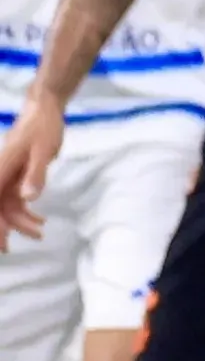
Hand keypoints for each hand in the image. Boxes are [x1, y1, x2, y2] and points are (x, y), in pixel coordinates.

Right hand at [0, 109, 59, 240]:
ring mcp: (7, 176)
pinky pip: (16, 198)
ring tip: (39, 234)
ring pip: (7, 205)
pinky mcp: (17, 175)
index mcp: (0, 170)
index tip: (0, 240)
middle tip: (8, 250)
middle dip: (2, 229)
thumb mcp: (43, 151)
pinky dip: (26, 210)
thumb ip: (36, 175)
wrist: (44, 110)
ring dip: (19, 221)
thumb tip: (28, 199)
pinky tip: (40, 219)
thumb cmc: (42, 128)